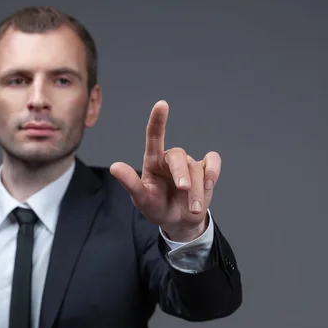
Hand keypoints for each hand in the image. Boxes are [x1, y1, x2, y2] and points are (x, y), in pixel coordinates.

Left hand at [110, 100, 220, 240]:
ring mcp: (189, 164)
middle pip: (178, 155)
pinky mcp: (205, 171)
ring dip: (196, 190)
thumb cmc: (157, 207)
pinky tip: (209, 184)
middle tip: (183, 190)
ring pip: (196, 168)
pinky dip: (213, 171)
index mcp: (153, 161)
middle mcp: (170, 159)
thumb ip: (130, 183)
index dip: (158, 120)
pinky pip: (213, 162)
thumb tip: (114, 166)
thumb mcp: (141, 199)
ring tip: (193, 208)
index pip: (154, 136)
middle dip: (181, 173)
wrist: (178, 222)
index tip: (162, 104)